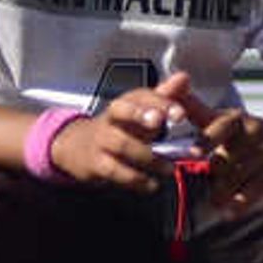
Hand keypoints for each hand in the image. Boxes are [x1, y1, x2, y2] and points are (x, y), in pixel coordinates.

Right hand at [44, 75, 195, 194]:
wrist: (77, 146)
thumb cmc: (120, 126)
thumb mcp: (140, 110)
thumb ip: (163, 96)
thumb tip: (185, 77)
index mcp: (126, 102)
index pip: (141, 95)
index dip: (160, 102)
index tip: (180, 114)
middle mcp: (111, 117)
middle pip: (121, 111)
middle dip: (140, 116)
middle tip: (159, 124)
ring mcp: (101, 140)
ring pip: (121, 144)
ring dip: (148, 157)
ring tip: (169, 169)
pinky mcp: (96, 164)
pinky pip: (114, 171)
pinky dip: (135, 180)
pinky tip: (152, 185)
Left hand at [191, 106, 262, 211]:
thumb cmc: (247, 131)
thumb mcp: (225, 118)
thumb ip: (195, 109)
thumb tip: (170, 91)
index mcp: (235, 119)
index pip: (220, 126)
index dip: (207, 140)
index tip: (194, 152)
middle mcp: (253, 132)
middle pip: (223, 161)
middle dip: (212, 174)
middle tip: (206, 180)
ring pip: (236, 178)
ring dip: (222, 192)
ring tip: (215, 199)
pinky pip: (254, 190)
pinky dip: (240, 203)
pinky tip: (229, 212)